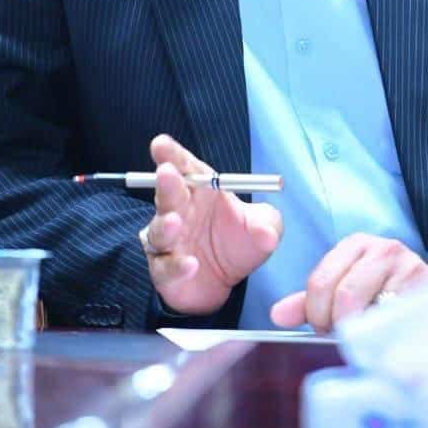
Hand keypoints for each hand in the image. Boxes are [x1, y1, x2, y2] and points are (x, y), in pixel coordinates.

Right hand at [140, 134, 282, 316]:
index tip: (160, 144)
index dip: (171, 155)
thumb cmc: (239, 244)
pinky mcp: (163, 270)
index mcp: (200, 193)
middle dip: (167, 183)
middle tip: (166, 172)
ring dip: (166, 225)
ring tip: (174, 221)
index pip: (184, 168)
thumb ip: (267, 224)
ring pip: (159, 231)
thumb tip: (265, 233)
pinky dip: (177, 265)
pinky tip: (191, 265)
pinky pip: (166, 267)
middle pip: (168, 194)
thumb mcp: (264, 230)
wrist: (226, 284)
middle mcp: (178, 212)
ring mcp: (168, 242)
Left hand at [270, 233, 427, 331]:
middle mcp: (383, 249)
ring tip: (365, 338)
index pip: (321, 282)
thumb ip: (310, 302)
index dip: (317, 314)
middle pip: (345, 295)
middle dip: (338, 324)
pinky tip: (387, 338)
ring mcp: (409, 266)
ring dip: (364, 332)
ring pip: (372, 309)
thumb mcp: (343, 287)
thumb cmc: (381, 290)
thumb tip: (277, 315)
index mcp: (355, 245)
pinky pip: (397, 319)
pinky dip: (387, 335)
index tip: (324, 329)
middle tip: (344, 338)